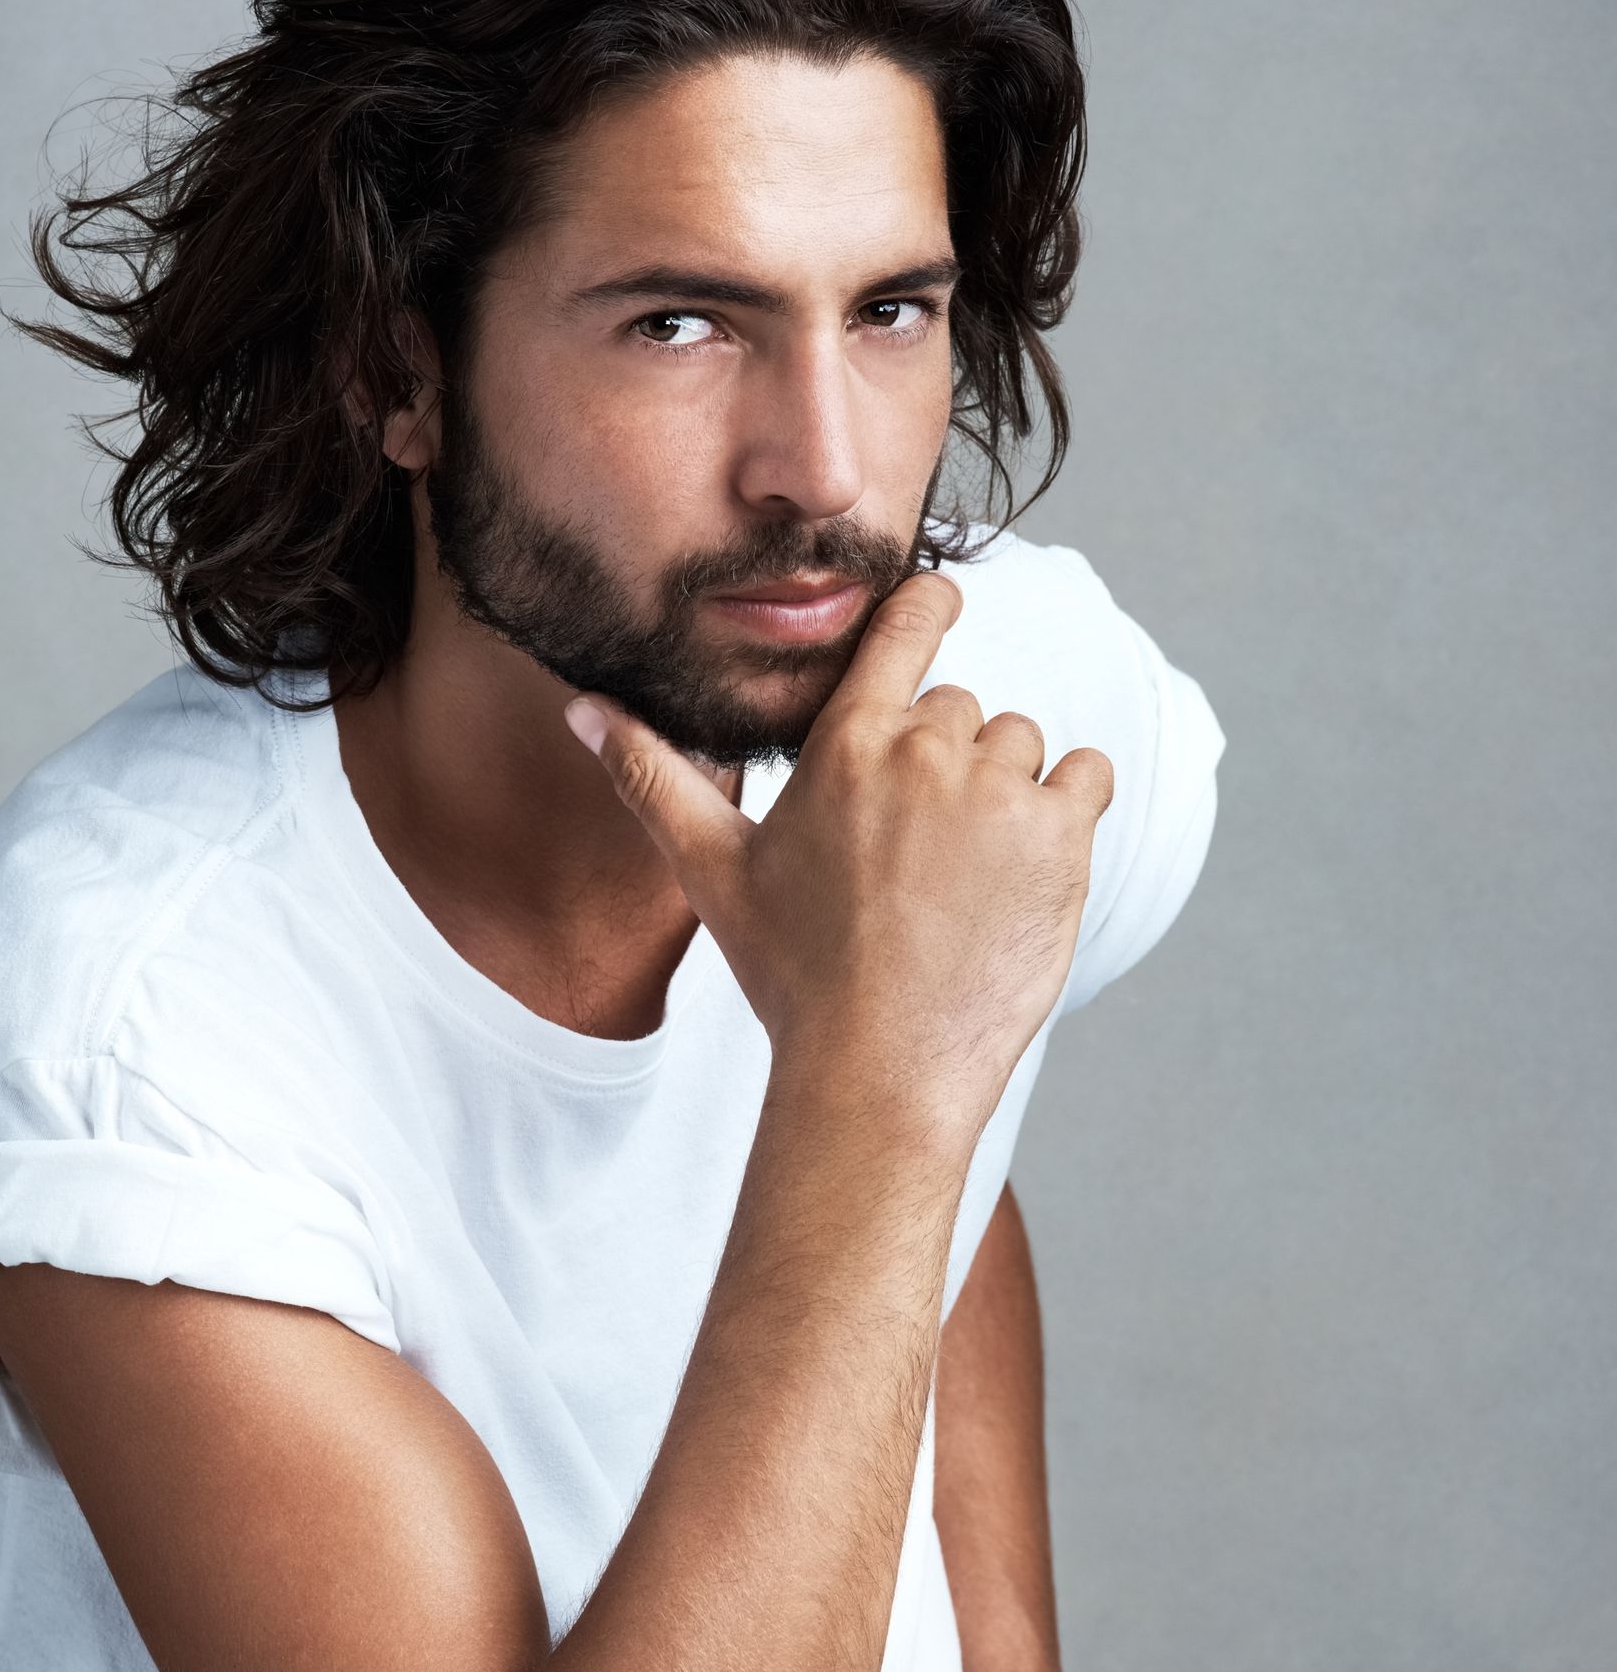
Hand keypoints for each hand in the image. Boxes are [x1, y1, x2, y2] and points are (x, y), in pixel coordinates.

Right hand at [564, 571, 1114, 1152]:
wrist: (877, 1070)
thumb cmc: (793, 975)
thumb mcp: (713, 870)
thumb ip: (652, 777)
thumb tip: (583, 712)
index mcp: (846, 742)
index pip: (907, 623)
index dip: (932, 603)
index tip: (944, 601)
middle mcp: (925, 749)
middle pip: (961, 709)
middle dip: (946, 766)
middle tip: (915, 858)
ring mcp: (998, 790)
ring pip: (1023, 744)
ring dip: (1006, 793)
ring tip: (962, 879)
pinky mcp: (1061, 836)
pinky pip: (1088, 778)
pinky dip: (1068, 812)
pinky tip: (1021, 874)